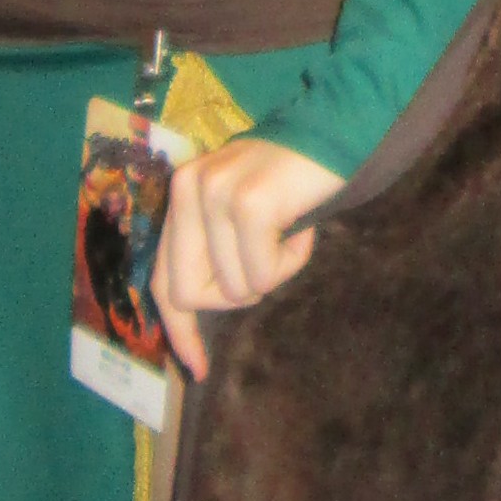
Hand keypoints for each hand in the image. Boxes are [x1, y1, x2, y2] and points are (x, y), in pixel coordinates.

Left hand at [153, 136, 343, 376]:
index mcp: (180, 193)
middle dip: (232, 297)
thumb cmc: (292, 183)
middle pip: (189, 293)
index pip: (163, 279)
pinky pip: (263, 275)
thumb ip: (210, 249)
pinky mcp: (248, 204)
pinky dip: (291, 263)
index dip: (180, 330)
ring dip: (272, 274)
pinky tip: (302, 228)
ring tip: (290, 232)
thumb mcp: (236, 213)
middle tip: (268, 265)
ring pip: (235, 289)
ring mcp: (215, 195)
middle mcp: (187, 190)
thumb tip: (193, 312)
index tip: (197, 368)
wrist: (337, 132)